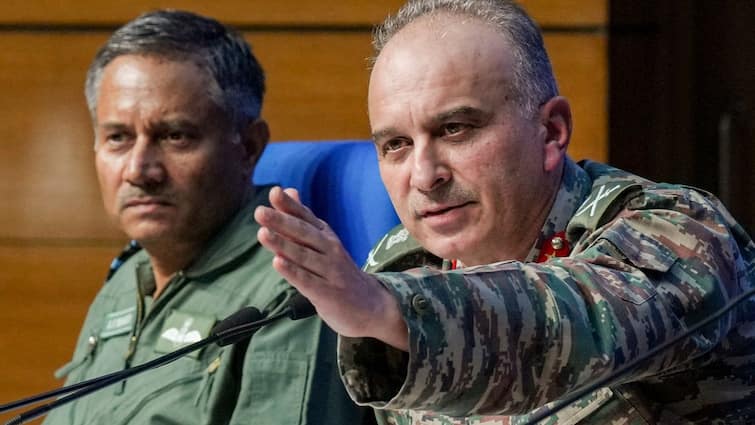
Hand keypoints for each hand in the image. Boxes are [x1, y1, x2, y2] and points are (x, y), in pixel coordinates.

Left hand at [255, 187, 408, 350]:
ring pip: (303, 255)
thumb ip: (302, 218)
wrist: (371, 305)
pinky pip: (307, 281)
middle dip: (281, 222)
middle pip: (303, 233)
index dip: (290, 205)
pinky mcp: (328, 293)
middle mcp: (329, 249)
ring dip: (282, 244)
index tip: (274, 192)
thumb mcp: (323, 242)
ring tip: (262, 233)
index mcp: (325, 235)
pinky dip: (293, 271)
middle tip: (260, 212)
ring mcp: (330, 271)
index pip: (305, 217)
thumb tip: (288, 190)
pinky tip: (277, 262)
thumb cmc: (339, 272)